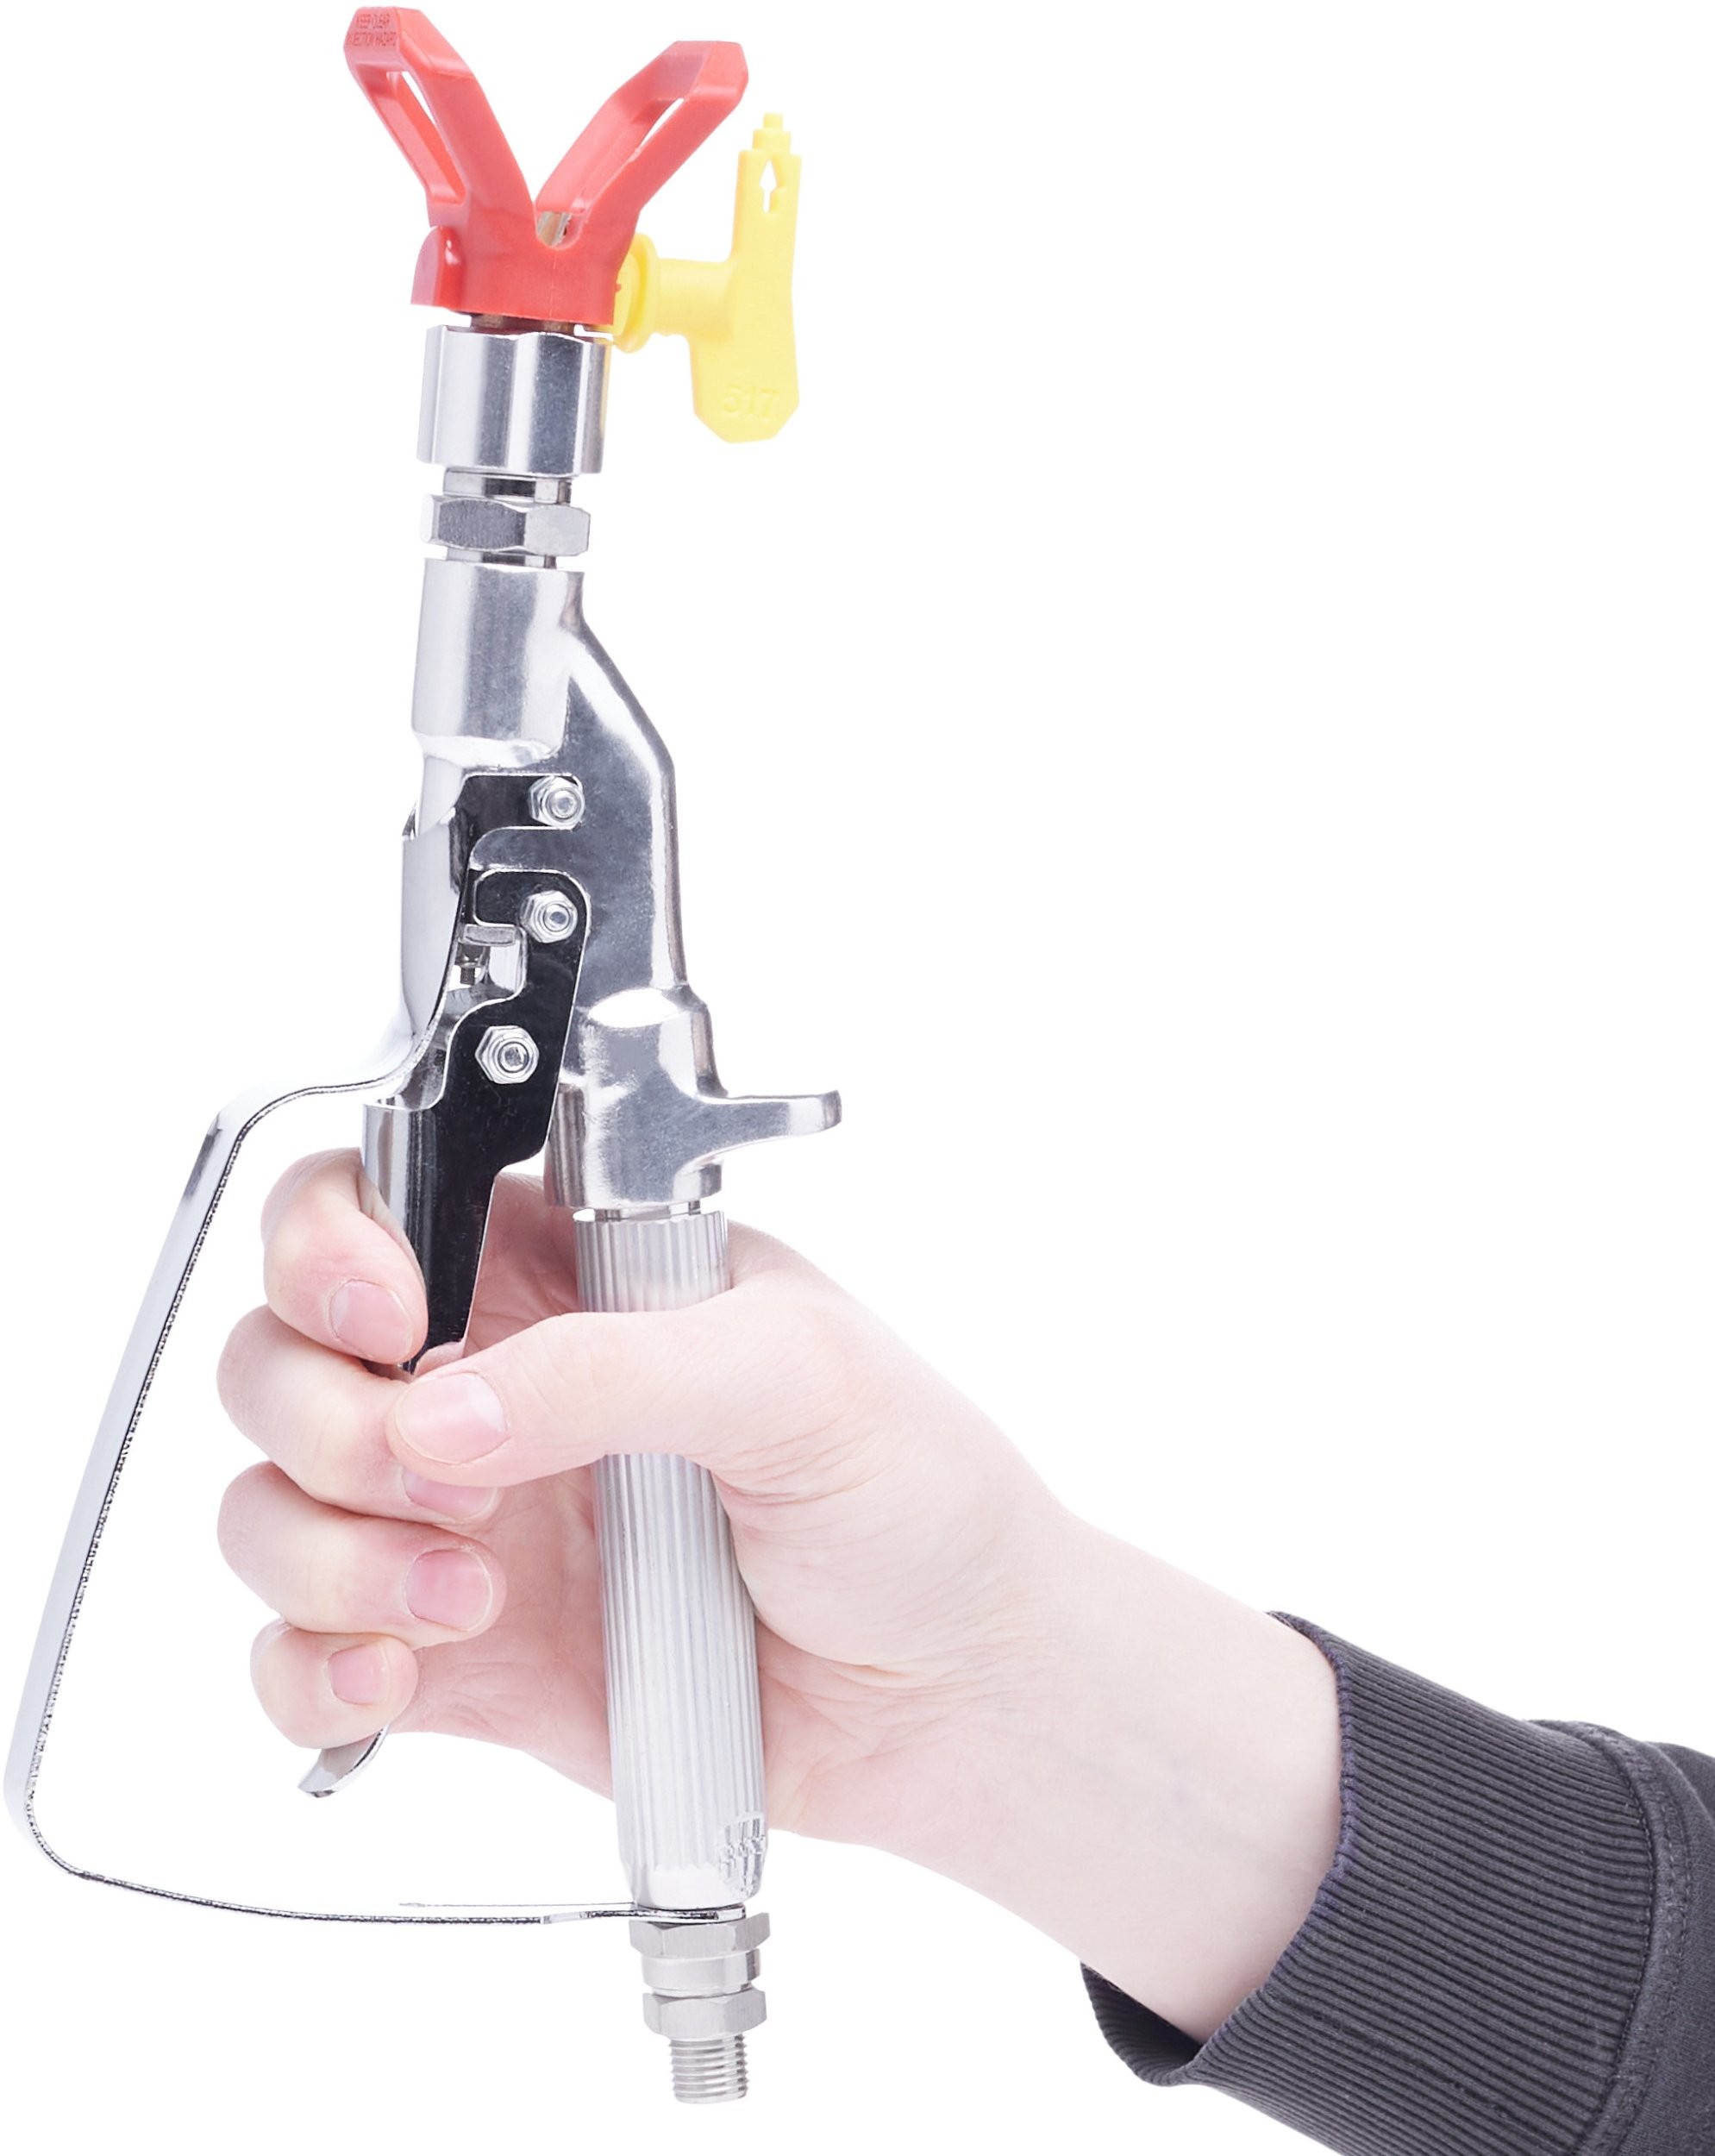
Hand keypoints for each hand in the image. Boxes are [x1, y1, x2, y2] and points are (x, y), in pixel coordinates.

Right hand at [218, 1151, 1340, 2040]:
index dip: (331, 1247)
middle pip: (284, 1357)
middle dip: (321, 1419)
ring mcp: (462, 1524)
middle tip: (431, 1477)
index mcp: (568, 1272)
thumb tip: (446, 1410)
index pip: (377, 1201)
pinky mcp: (458, 1656)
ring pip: (273, 1510)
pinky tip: (400, 1675)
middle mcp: (493, 1384)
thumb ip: (617, 1372)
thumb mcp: (794, 1378)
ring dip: (327, 1557)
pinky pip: (306, 1660)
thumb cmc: (912, 1490)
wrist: (954, 1686)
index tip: (385, 1320)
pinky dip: (314, 1671)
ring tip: (467, 1600)